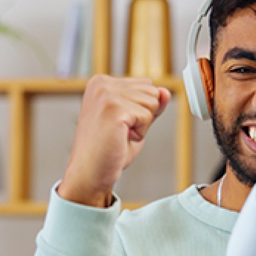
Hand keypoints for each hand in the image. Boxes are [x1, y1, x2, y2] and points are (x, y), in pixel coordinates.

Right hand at [58, 75, 170, 206]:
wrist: (90, 173)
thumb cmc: (109, 150)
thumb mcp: (135, 122)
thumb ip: (150, 105)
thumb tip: (165, 91)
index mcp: (102, 82)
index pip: (147, 84)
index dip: (143, 109)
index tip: (122, 123)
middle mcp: (101, 84)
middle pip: (153, 91)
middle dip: (145, 116)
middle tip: (121, 131)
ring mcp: (105, 94)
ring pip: (153, 103)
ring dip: (142, 125)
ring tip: (120, 135)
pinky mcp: (112, 108)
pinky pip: (147, 116)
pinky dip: (140, 132)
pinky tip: (120, 138)